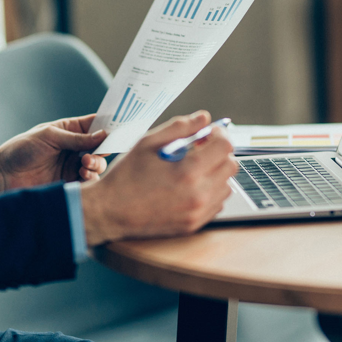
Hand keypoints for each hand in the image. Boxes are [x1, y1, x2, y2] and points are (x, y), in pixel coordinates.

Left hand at [0, 114, 107, 191]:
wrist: (4, 176)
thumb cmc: (21, 150)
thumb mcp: (50, 137)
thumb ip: (77, 138)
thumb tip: (103, 135)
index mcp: (70, 130)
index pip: (95, 125)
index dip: (108, 126)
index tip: (119, 129)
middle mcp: (75, 147)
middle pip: (101, 146)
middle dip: (104, 148)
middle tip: (97, 151)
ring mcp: (74, 164)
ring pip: (98, 164)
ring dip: (97, 163)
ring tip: (85, 164)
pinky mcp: (72, 181)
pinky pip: (91, 179)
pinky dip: (91, 177)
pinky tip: (83, 174)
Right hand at [81, 111, 238, 245]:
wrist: (110, 211)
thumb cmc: (126, 175)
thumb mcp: (148, 142)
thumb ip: (180, 127)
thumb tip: (204, 117)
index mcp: (188, 171)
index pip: (225, 146)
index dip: (219, 134)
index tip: (208, 133)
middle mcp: (199, 194)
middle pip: (231, 165)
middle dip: (219, 152)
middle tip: (200, 149)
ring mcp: (198, 212)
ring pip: (227, 185)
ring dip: (216, 172)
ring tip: (193, 169)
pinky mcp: (195, 224)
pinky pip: (218, 202)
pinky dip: (210, 191)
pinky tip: (191, 186)